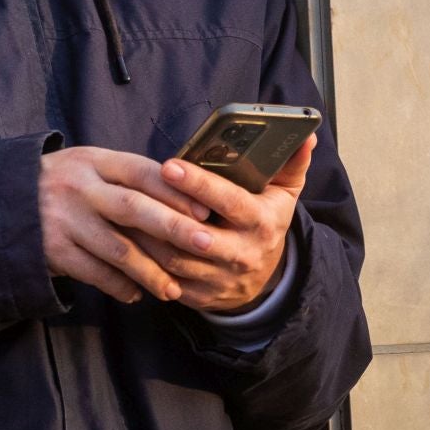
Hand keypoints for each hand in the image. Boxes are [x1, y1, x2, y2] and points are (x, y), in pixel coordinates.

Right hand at [37, 146, 217, 304]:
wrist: (3, 201)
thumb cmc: (64, 184)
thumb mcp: (89, 167)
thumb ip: (127, 178)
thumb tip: (186, 199)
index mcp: (93, 161)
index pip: (141, 172)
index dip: (176, 192)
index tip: (206, 211)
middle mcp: (79, 188)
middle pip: (133, 208)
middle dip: (174, 228)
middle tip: (206, 245)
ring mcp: (64, 219)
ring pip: (117, 249)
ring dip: (151, 271)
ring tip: (174, 289)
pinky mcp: (53, 249)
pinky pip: (94, 273)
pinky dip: (119, 286)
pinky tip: (136, 295)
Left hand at [140, 135, 315, 312]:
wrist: (265, 279)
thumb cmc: (266, 221)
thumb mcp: (284, 193)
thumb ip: (291, 162)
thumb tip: (306, 133)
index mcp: (262, 222)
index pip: (229, 202)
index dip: (199, 185)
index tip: (170, 166)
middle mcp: (243, 253)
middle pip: (198, 237)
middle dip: (165, 215)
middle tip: (132, 191)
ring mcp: (221, 279)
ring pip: (176, 260)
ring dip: (147, 238)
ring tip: (123, 210)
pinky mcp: (201, 297)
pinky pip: (166, 281)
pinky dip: (145, 263)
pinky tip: (127, 239)